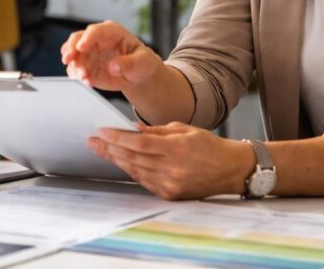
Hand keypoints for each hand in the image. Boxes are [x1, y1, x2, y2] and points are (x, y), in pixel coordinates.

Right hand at [60, 20, 163, 92]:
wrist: (138, 75)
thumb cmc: (142, 62)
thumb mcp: (142, 62)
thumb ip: (129, 63)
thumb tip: (113, 66)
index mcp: (111, 32)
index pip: (95, 31)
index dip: (86, 38)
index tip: (80, 47)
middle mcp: (96, 40)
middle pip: (77, 39)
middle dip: (70, 49)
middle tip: (68, 60)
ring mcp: (89, 53)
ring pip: (73, 55)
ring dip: (74, 66)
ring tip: (84, 77)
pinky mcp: (85, 66)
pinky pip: (75, 69)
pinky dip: (77, 76)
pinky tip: (87, 82)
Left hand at [88, 123, 255, 199]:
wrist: (230, 169)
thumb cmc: (208, 145)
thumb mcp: (183, 129)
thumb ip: (156, 130)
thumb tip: (132, 128)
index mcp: (176, 149)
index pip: (139, 143)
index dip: (118, 138)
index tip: (101, 131)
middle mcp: (172, 169)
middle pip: (133, 158)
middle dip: (110, 148)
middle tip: (92, 141)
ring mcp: (170, 184)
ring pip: (135, 170)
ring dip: (116, 160)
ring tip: (100, 150)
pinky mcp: (170, 194)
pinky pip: (144, 181)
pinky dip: (131, 170)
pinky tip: (119, 162)